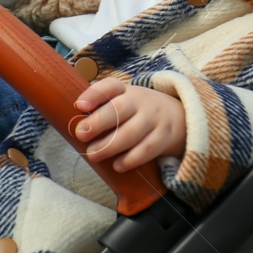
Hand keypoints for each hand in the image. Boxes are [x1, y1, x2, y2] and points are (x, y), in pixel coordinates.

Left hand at [70, 78, 185, 173]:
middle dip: (98, 122)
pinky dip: (131, 158)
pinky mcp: (164, 138)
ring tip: (93, 155)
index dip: (94, 94)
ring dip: (110, 145)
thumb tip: (71, 124)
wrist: (181, 117)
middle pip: (119, 109)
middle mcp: (140, 101)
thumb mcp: (124, 101)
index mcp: (126, 91)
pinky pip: (147, 149)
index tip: (79, 105)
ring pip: (132, 132)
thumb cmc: (139, 112)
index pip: (109, 87)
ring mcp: (154, 119)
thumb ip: (102, 108)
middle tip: (81, 134)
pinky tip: (117, 166)